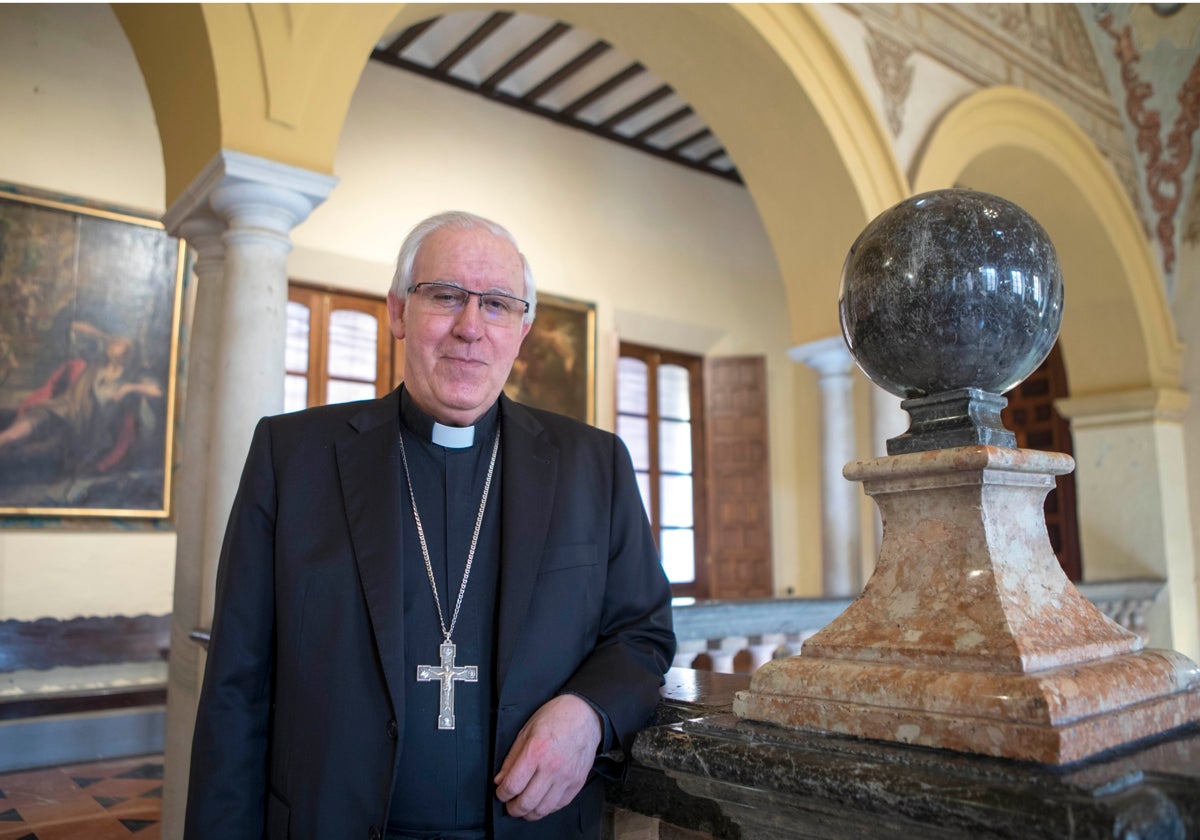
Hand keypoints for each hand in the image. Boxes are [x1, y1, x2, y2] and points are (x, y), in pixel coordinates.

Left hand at [494, 694, 601, 820]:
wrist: (585, 714)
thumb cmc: (555, 717)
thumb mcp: (526, 730)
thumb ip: (512, 758)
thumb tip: (500, 780)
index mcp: (536, 752)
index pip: (512, 785)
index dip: (502, 794)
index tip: (501, 793)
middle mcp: (552, 768)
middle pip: (527, 802)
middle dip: (513, 809)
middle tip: (510, 805)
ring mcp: (566, 777)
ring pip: (543, 809)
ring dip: (529, 813)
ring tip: (524, 808)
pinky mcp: (577, 783)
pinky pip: (559, 805)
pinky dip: (547, 808)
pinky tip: (541, 802)